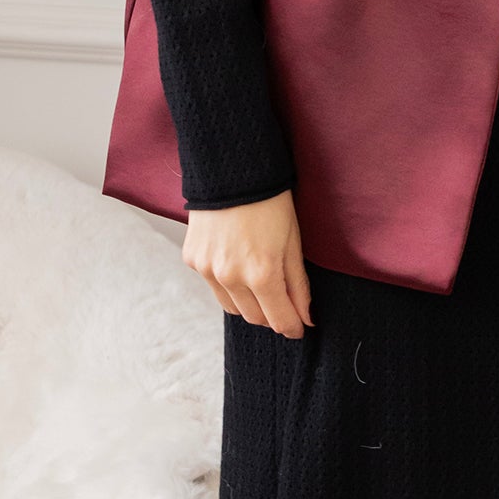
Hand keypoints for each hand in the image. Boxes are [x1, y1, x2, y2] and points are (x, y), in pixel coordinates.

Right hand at [182, 189, 313, 337]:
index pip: (279, 320)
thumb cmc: (271, 202)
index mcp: (262, 273)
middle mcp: (231, 277)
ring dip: (249, 304)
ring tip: (261, 281)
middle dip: (272, 316)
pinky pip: (214, 286)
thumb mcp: (293, 241)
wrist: (231, 170)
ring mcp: (208, 270)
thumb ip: (298, 284)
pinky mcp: (193, 260)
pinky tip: (237, 263)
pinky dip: (228, 284)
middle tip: (284, 304)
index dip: (293, 327)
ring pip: (232, 307)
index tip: (299, 327)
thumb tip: (305, 317)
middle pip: (255, 318)